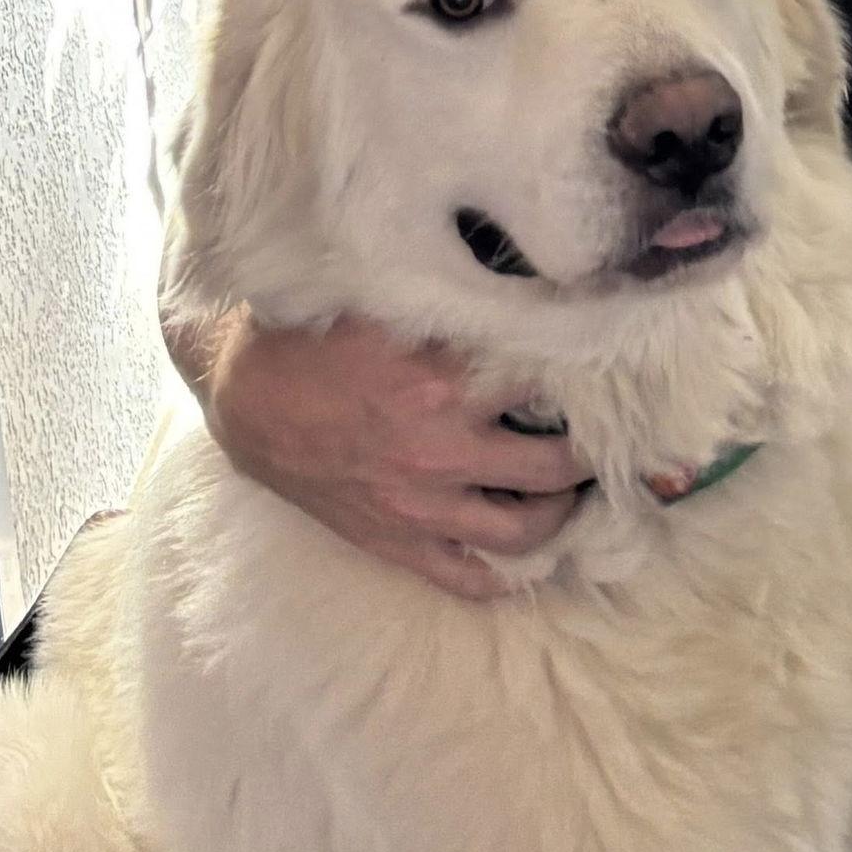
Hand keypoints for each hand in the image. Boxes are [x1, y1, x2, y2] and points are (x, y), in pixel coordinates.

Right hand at [165, 308, 593, 597]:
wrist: (244, 398)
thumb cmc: (312, 336)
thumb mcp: (383, 298)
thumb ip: (452, 296)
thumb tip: (525, 274)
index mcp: (441, 380)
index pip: (547, 381)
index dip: (586, 373)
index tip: (607, 366)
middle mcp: (440, 448)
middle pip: (555, 466)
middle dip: (588, 452)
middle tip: (602, 435)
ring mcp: (420, 505)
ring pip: (525, 529)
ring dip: (561, 511)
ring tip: (571, 488)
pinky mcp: (395, 541)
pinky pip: (468, 577)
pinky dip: (507, 574)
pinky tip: (528, 553)